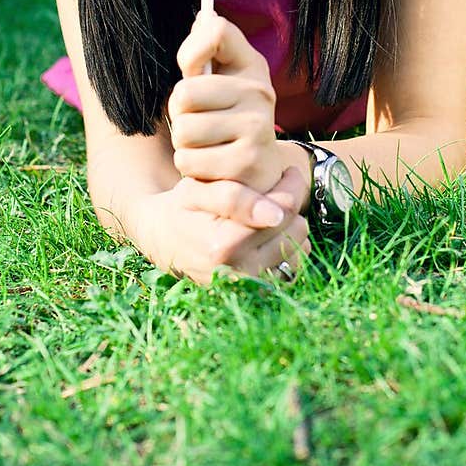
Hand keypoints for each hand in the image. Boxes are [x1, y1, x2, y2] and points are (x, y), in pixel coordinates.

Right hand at [134, 166, 310, 286]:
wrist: (165, 242)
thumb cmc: (181, 208)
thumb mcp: (195, 191)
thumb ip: (233, 197)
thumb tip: (275, 215)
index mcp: (223, 247)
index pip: (283, 210)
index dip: (291, 185)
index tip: (288, 172)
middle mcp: (240, 273)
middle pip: (296, 227)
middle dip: (290, 204)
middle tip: (276, 189)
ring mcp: (251, 287)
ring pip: (301, 245)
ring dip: (290, 225)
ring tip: (269, 211)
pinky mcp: (259, 293)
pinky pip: (296, 263)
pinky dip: (288, 245)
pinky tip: (269, 232)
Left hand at [169, 13, 288, 194]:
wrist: (261, 170)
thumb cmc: (230, 118)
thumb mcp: (224, 81)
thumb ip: (208, 50)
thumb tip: (203, 16)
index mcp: (252, 66)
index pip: (216, 31)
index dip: (190, 51)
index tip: (191, 69)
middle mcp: (260, 93)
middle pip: (184, 92)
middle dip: (179, 113)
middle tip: (197, 121)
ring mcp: (258, 129)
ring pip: (184, 131)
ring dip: (184, 143)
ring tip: (205, 145)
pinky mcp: (247, 165)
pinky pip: (188, 161)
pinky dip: (190, 167)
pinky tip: (210, 165)